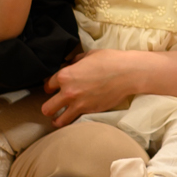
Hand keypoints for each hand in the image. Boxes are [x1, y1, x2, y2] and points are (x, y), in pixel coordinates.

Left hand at [41, 51, 156, 122]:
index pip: (48, 85)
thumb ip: (75, 61)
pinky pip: (74, 121)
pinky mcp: (90, 111)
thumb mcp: (89, 55)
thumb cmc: (111, 60)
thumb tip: (70, 64)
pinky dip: (73, 120)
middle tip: (54, 104)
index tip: (54, 88)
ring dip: (57, 118)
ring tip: (59, 117)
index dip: (50, 86)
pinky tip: (74, 117)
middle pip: (47, 107)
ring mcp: (79, 104)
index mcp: (65, 75)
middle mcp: (68, 92)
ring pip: (58, 120)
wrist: (129, 73)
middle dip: (49, 106)